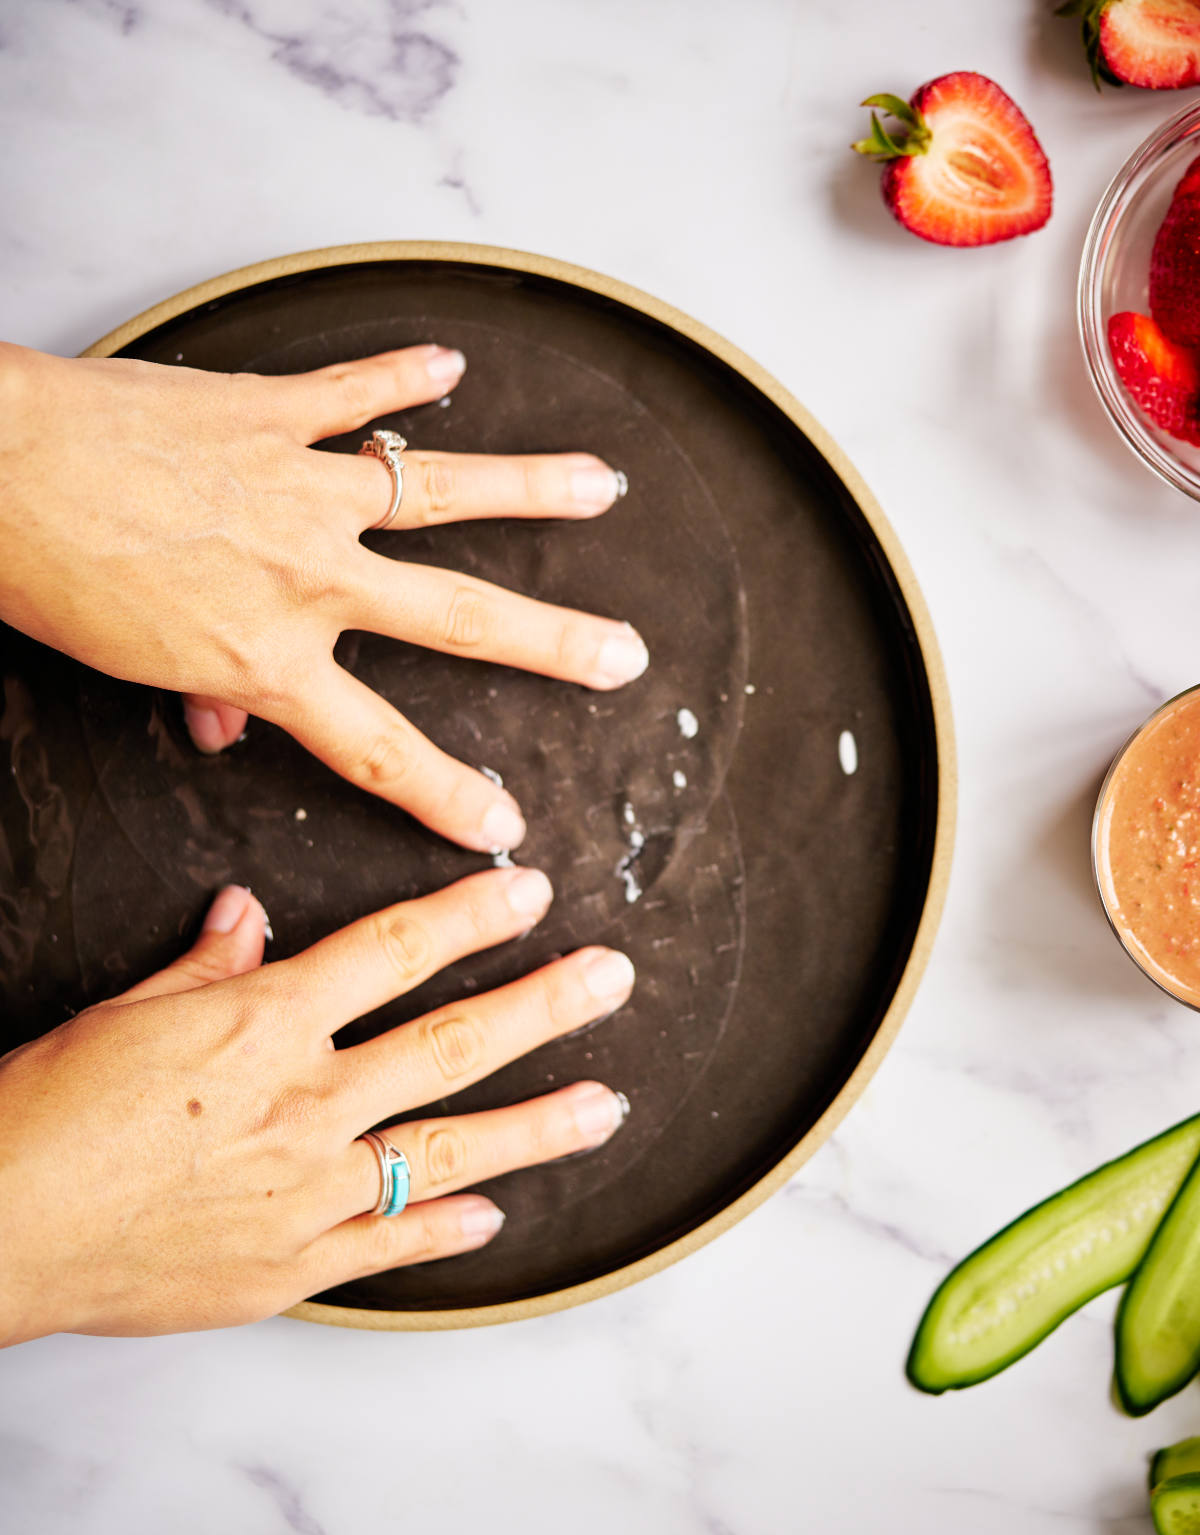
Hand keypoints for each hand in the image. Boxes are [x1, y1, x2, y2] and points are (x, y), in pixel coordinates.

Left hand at [0, 341, 646, 852]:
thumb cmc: (49, 573)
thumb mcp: (130, 667)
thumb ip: (206, 697)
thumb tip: (227, 729)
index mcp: (267, 656)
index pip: (379, 746)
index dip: (447, 794)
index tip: (504, 825)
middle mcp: (306, 577)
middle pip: (458, 620)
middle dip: (554, 645)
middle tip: (623, 657)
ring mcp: (298, 489)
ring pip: (441, 490)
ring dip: (530, 487)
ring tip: (599, 487)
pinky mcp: (268, 414)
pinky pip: (351, 393)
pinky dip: (402, 374)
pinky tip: (449, 363)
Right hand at [0, 868, 632, 1343]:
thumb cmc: (47, 1113)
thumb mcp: (124, 1011)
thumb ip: (206, 965)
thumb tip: (249, 916)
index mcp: (263, 1025)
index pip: (392, 950)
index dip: (469, 915)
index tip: (526, 891)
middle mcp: (304, 1103)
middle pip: (450, 1043)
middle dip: (543, 1004)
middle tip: (610, 978)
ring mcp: (308, 1191)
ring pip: (447, 1148)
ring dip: (537, 1125)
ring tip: (606, 1106)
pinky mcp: (293, 1267)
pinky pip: (391, 1244)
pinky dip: (447, 1230)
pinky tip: (496, 1219)